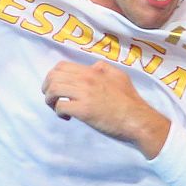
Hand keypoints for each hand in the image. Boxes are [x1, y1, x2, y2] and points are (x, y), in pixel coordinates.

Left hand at [42, 60, 165, 151]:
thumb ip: (104, 69)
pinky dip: (59, 112)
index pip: (62, 65)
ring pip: (53, 90)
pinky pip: (60, 106)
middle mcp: (87, 79)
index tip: (57, 87)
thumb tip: (94, 67)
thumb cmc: (131, 102)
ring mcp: (85, 94)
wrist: (138, 120)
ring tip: (57, 108)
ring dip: (50, 100)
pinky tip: (67, 117)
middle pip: (53, 76)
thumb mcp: (120, 76)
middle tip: (52, 99)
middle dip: (47, 88)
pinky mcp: (83, 110)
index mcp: (94, 70)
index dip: (53, 76)